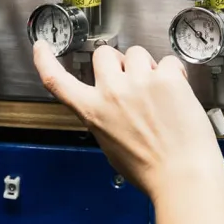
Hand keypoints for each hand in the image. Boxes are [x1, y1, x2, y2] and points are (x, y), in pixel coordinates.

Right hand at [32, 42, 223, 199]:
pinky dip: (174, 73)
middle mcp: (112, 92)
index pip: (57, 81)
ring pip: (137, 53)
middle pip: (103, 54)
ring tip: (159, 91)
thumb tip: (114, 104)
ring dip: (147, 67)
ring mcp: (139, 82)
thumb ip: (105, 117)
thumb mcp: (111, 146)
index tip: (41, 48)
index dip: (45, 61)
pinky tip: (177, 92)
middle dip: (117, 61)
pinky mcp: (166, 78)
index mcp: (93, 111)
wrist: (181, 176)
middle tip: (132, 77)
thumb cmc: (150, 170)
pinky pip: (168, 62)